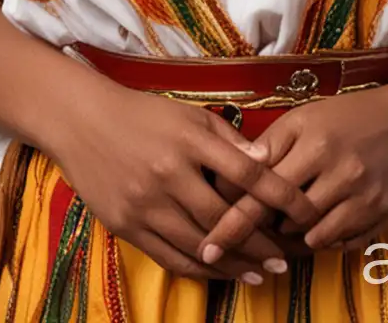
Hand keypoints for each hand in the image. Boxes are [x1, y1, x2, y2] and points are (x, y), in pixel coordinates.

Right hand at [45, 67, 324, 283]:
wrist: (82, 121)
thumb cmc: (143, 114)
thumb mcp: (188, 114)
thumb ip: (227, 140)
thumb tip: (266, 163)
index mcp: (189, 141)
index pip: (246, 174)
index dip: (280, 196)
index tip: (305, 212)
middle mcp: (168, 175)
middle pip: (225, 219)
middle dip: (261, 243)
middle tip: (288, 258)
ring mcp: (145, 204)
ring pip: (200, 245)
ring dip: (235, 264)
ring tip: (262, 274)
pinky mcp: (126, 226)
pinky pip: (170, 257)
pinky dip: (200, 269)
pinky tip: (222, 273)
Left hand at [197, 76, 387, 263]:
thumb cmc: (354, 116)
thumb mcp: (310, 116)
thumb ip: (274, 142)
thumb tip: (238, 167)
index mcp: (315, 144)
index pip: (263, 190)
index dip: (232, 221)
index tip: (207, 246)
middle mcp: (339, 173)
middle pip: (286, 220)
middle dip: (265, 229)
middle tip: (251, 232)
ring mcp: (363, 198)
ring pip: (312, 237)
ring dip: (294, 234)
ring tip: (291, 219)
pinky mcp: (381, 217)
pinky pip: (341, 243)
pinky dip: (325, 239)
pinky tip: (322, 222)